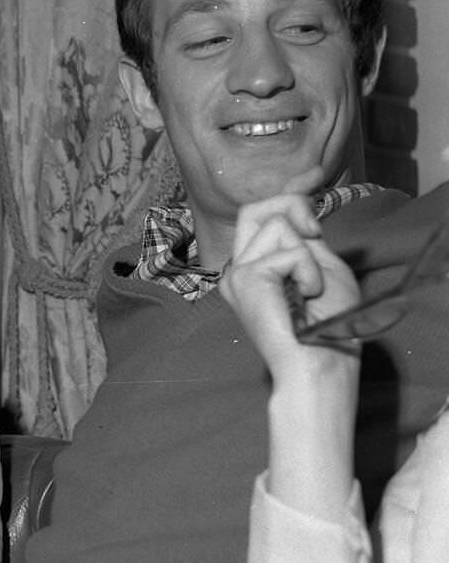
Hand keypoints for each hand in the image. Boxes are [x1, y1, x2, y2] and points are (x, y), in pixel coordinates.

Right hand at [221, 193, 360, 379]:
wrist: (320, 364)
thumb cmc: (326, 327)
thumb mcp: (321, 268)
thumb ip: (305, 237)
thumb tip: (298, 199)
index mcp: (252, 268)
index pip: (262, 214)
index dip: (292, 201)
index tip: (314, 198)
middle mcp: (237, 270)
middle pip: (256, 208)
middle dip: (293, 208)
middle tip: (316, 237)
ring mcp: (237, 273)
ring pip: (277, 225)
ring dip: (309, 256)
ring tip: (308, 290)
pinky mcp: (246, 278)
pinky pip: (291, 250)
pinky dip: (309, 272)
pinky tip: (305, 298)